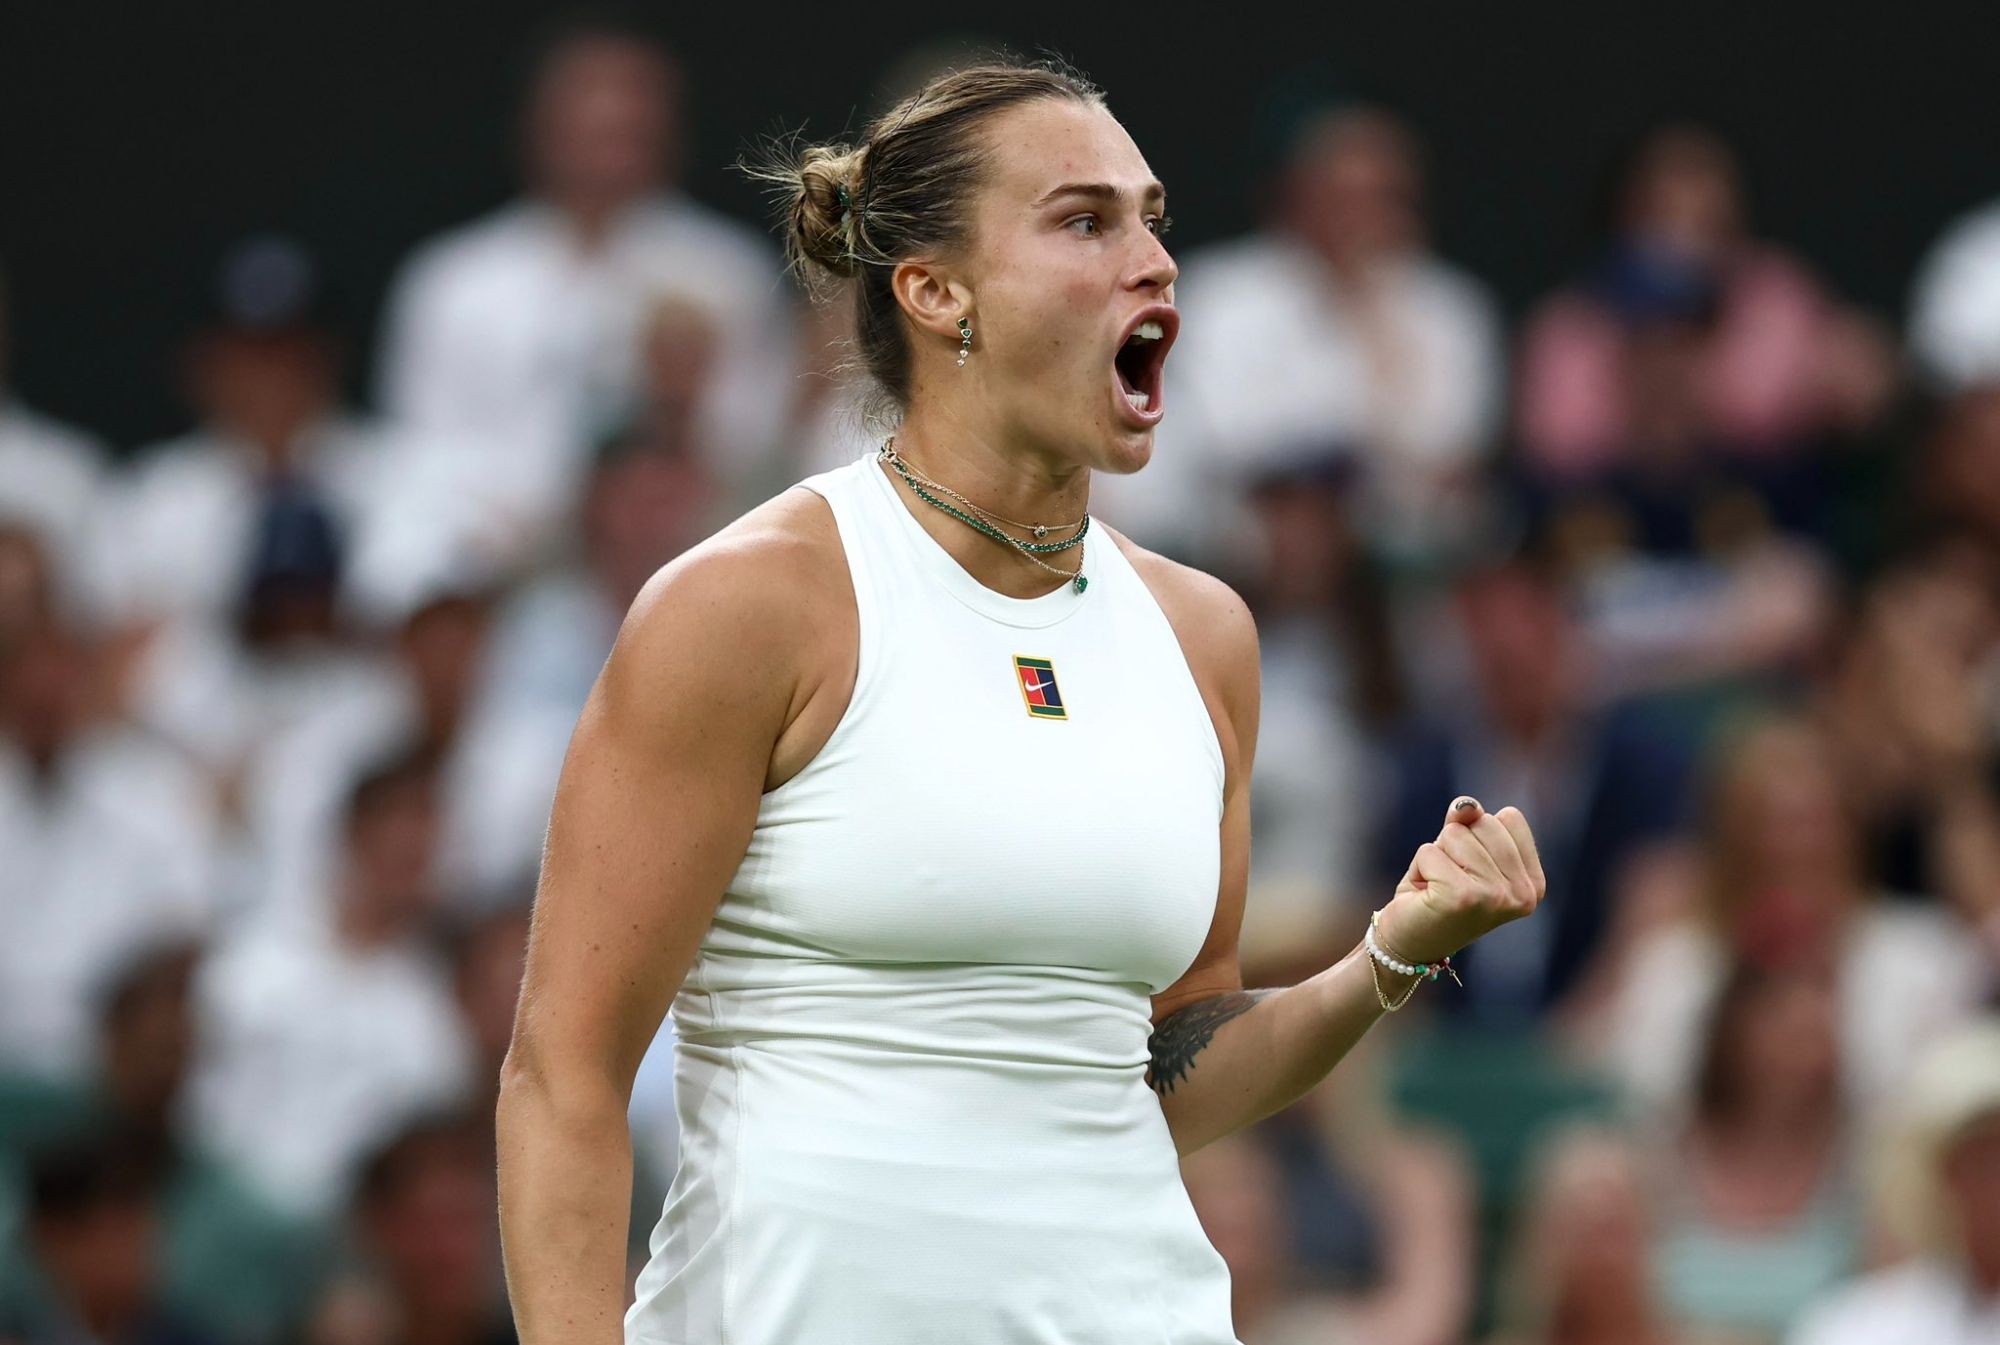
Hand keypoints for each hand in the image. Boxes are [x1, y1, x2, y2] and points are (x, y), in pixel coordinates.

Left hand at [1377, 797, 1545, 964]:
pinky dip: (1419, 868)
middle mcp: (1523, 893)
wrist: (1408, 944)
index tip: (1470, 871)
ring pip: (1454, 834)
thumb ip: (1469, 821)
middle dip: (1454, 844)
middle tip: (1449, 881)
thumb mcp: (1458, 850)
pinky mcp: (1463, 897)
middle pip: (1483, 822)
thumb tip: (1465, 805)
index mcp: (1533, 883)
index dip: (1477, 834)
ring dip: (1435, 857)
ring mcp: (1497, 896)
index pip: (1508, 817)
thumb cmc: (1436, 893)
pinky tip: (1425, 895)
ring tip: (1437, 888)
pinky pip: (1429, 851)